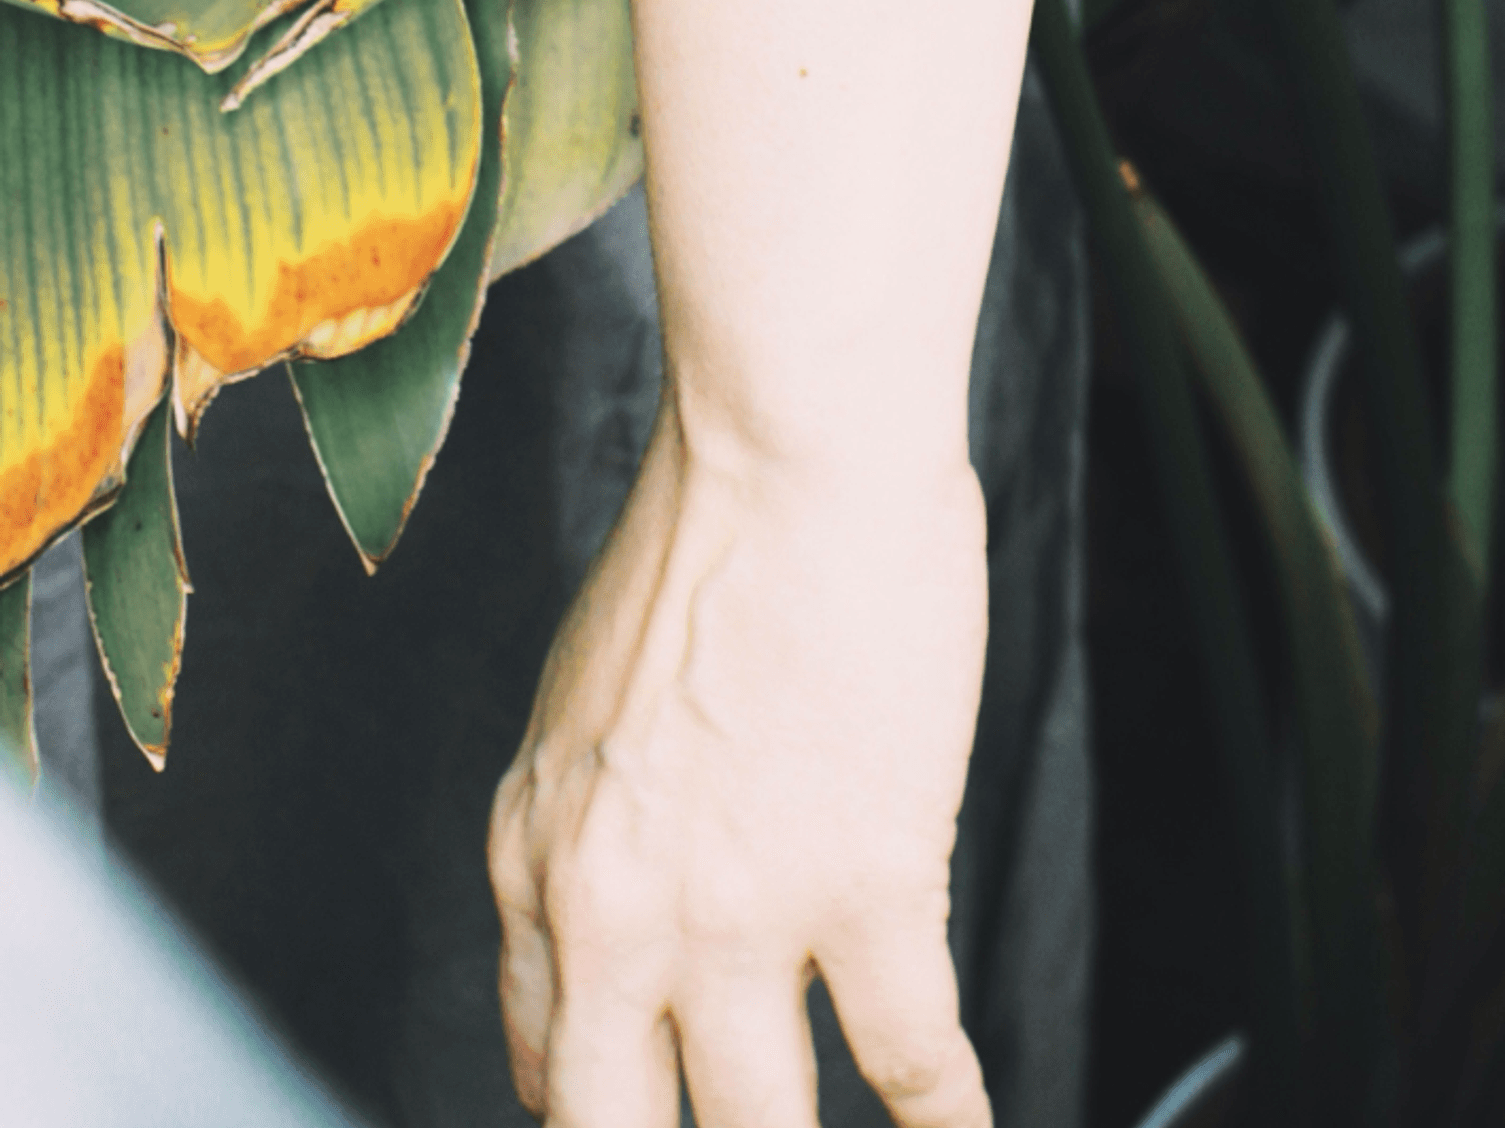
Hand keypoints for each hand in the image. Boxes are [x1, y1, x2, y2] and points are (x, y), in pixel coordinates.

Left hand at [489, 395, 993, 1127]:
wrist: (790, 449)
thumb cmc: (710, 527)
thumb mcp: (590, 696)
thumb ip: (596, 818)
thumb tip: (640, 901)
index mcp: (537, 848)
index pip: (541, 1063)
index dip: (602, 1119)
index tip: (646, 1125)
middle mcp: (612, 908)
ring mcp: (735, 911)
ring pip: (759, 1125)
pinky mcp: (863, 886)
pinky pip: (910, 1057)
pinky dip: (946, 1115)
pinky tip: (963, 1126)